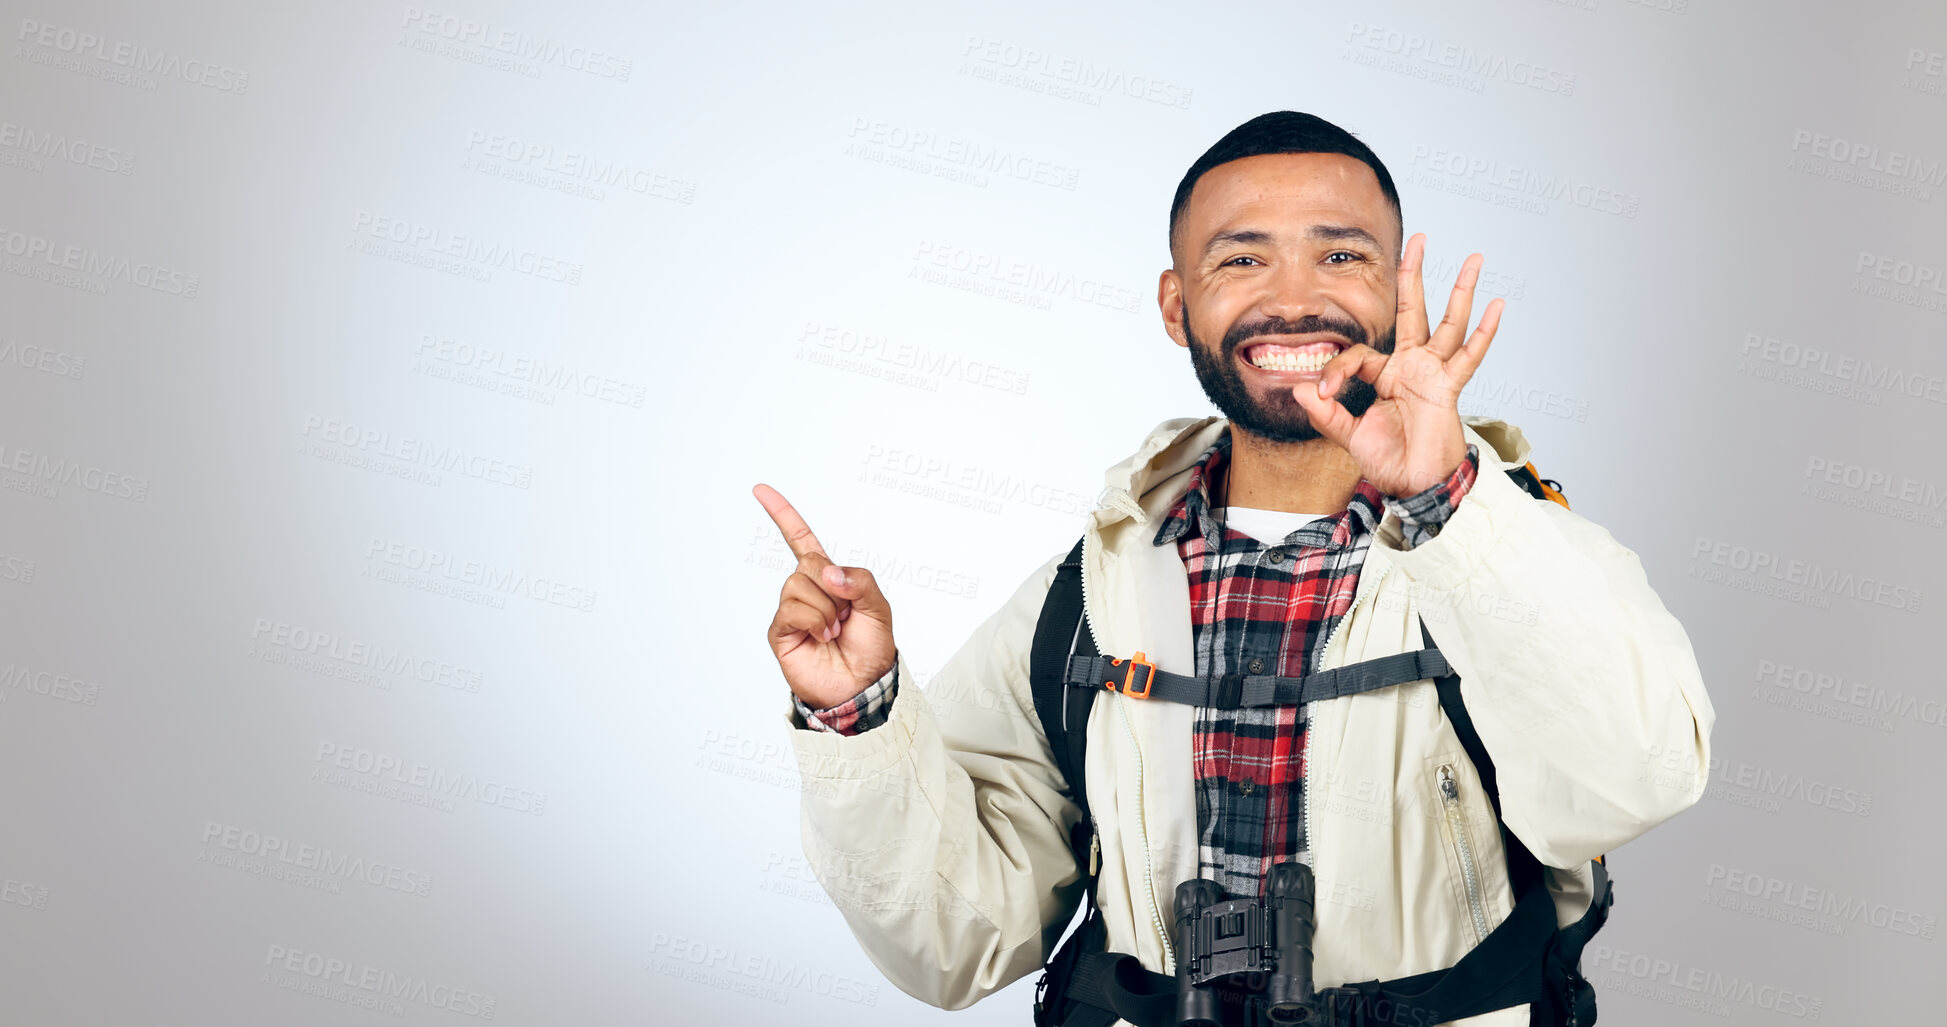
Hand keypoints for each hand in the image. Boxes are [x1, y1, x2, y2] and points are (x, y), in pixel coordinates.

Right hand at [753, 483, 896, 708]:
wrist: (861, 686)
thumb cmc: (871, 648)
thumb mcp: (879, 607)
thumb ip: (860, 581)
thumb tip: (826, 572)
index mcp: (829, 578)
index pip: (801, 539)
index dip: (782, 514)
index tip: (760, 490)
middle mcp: (806, 590)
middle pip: (807, 562)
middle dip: (832, 586)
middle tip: (844, 614)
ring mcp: (791, 610)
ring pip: (798, 584)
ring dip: (825, 608)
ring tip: (833, 630)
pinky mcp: (780, 631)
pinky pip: (791, 609)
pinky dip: (813, 621)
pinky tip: (821, 637)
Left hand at [1290, 233, 1501, 497]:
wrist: (1414, 486)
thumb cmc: (1388, 462)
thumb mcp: (1349, 435)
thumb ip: (1326, 413)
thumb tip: (1298, 390)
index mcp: (1385, 376)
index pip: (1358, 354)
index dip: (1336, 369)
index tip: (1323, 391)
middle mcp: (1411, 368)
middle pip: (1413, 311)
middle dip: (1413, 275)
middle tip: (1418, 240)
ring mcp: (1433, 375)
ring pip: (1448, 324)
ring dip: (1461, 291)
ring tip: (1475, 258)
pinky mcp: (1448, 388)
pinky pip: (1469, 357)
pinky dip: (1484, 333)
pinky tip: (1496, 305)